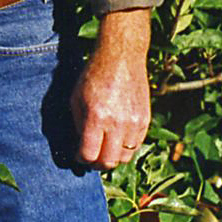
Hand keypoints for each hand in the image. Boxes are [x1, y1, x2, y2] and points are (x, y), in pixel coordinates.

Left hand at [70, 7, 151, 169]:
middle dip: (97, 164)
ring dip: (113, 157)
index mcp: (96, 117)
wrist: (121, 57)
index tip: (78, 155)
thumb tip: (81, 147)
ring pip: (125, 157)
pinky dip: (126, 147)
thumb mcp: (76, 98)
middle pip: (109, 162)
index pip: (89, 154)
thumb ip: (78, 125)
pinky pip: (136, 146)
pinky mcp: (145, 120)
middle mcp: (117, 123)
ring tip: (105, 148)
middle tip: (92, 158)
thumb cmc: (93, 75)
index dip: (81, 159)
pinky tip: (117, 138)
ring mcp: (134, 123)